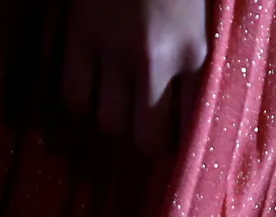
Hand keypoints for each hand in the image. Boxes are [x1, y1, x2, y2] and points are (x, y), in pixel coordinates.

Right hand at [58, 0, 209, 154]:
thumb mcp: (200, 17)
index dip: (179, 140)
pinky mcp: (78, 37)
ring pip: (109, 123)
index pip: (190, 127)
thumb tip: (184, 105)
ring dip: (112, 117)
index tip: (172, 135)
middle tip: (142, 124)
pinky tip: (89, 86)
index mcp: (195, 51)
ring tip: (115, 100)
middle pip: (146, 139)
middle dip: (144, 137)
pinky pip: (74, 96)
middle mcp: (156, 60)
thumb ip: (195, 57)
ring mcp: (113, 50)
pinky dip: (80, 100)